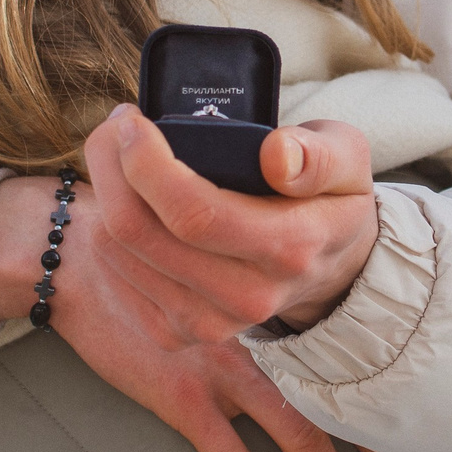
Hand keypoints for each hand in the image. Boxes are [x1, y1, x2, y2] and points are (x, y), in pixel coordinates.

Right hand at [0, 112, 419, 451]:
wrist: (78, 251)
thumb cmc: (142, 223)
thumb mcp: (207, 216)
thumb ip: (249, 228)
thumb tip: (289, 207)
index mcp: (269, 284)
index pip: (339, 327)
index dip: (380, 359)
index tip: (417, 390)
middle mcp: (258, 329)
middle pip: (330, 387)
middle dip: (371, 438)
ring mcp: (223, 367)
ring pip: (293, 429)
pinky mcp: (183, 396)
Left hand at [90, 104, 378, 332]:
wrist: (330, 270)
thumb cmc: (329, 200)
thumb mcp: (348, 162)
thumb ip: (318, 155)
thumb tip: (276, 154)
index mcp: (287, 248)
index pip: (194, 213)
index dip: (145, 161)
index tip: (132, 119)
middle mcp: (244, 296)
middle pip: (136, 231)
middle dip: (109, 165)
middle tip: (117, 125)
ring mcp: (207, 322)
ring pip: (114, 251)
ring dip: (103, 191)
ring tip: (121, 153)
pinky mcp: (176, 332)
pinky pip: (114, 273)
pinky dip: (108, 227)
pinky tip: (130, 198)